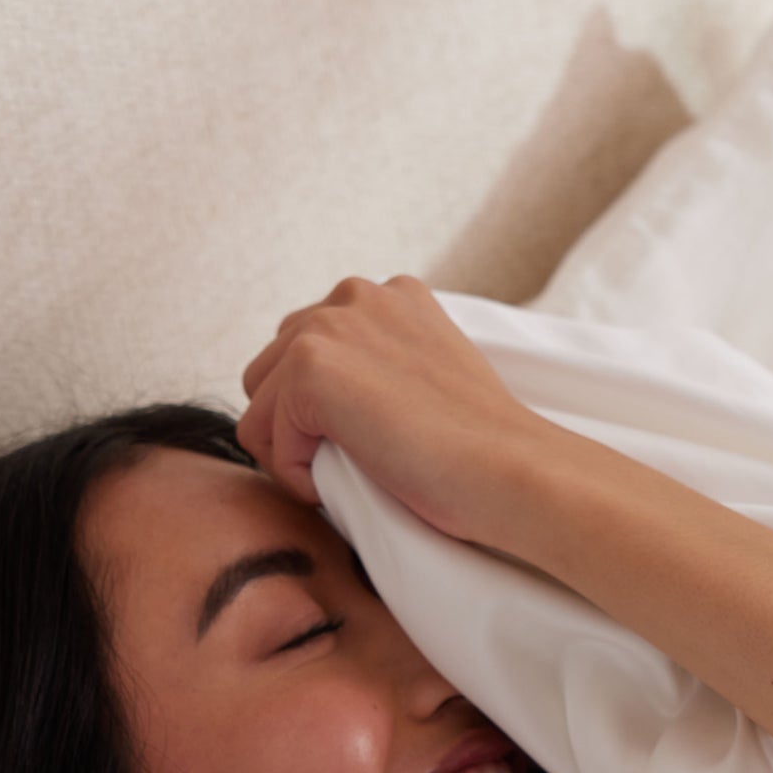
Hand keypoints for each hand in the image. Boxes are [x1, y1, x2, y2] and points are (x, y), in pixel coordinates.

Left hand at [237, 274, 579, 545]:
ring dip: (293, 451)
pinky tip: (357, 477)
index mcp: (390, 296)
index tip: (372, 444)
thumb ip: (379, 368)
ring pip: (260, 405)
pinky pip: (264, 437)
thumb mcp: (428, 383)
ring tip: (354, 473)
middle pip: (270, 373)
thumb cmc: (480, 450)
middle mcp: (355, 295)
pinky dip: (297, 474)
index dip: (321, 413)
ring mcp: (330, 325)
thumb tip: (324, 405)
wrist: (512, 470)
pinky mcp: (312, 368)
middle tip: (354, 466)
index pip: (307, 349)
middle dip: (294, 428)